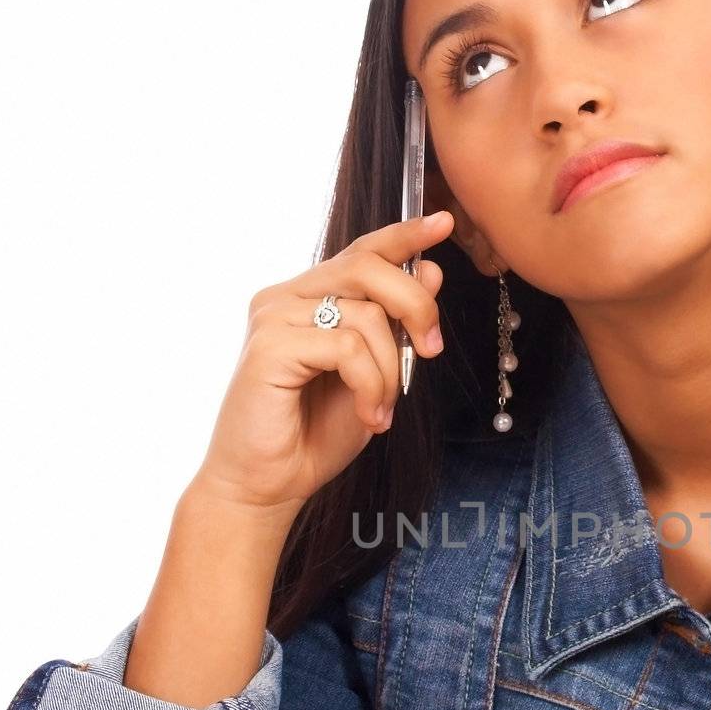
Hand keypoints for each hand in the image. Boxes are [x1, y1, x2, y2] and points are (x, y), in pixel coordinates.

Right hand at [193, 209, 450, 513]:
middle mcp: (287, 297)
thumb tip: (431, 273)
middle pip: (367, 267)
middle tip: (432, 350)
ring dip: (390, 369)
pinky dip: (370, 386)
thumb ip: (396, 327)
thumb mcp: (373, 375)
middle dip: (415, 305)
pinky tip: (368, 417)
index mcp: (310, 298)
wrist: (267, 486)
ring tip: (380, 411)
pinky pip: (346, 347)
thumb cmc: (313, 435)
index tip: (443, 223)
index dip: (404, 236)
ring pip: (364, 314)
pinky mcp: (269, 346)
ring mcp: (274, 317)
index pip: (361, 252)